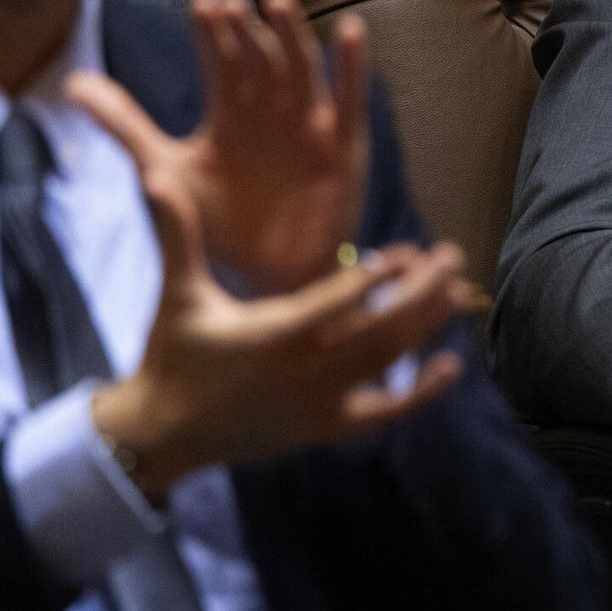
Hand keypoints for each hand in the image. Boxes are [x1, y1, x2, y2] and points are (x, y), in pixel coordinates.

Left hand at [67, 0, 367, 293]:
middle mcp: (272, 109)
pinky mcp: (342, 144)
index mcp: (232, 111)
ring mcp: (309, 124)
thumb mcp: (166, 167)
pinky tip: (350, 32)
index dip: (214, 34)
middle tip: (231, 4)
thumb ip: (124, 124)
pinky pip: (350, 100)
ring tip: (277, 1)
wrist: (270, 274)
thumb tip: (70, 82)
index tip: (202, 4)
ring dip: (292, 35)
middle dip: (247, 31)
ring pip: (302, 69)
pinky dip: (352, 67)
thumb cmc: (221, 221)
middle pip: (260, 58)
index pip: (222, 61)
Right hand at [85, 155, 463, 500]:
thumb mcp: (177, 293)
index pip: (326, 308)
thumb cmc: (174, 353)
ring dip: (425, 327)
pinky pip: (382, 414)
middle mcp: (297, 374)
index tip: (406, 253)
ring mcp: (316, 405)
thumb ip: (177, 234)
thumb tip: (156, 176)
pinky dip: (418, 393)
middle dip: (418, 296)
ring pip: (383, 365)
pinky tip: (451, 364)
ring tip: (455, 287)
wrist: (162, 434)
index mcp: (264, 337)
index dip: (368, 283)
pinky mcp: (325, 429)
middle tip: (450, 257)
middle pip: (373, 335)